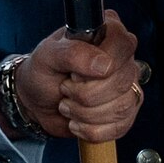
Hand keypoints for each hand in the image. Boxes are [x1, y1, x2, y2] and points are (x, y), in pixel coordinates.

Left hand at [16, 13, 140, 141]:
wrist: (36, 102)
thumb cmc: (42, 72)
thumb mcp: (47, 55)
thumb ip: (72, 53)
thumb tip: (103, 64)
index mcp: (107, 33)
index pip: (123, 44)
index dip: (101, 63)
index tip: (75, 72)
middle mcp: (121, 58)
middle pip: (122, 81)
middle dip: (85, 94)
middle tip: (66, 88)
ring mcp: (127, 86)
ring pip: (121, 107)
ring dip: (85, 113)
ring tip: (68, 105)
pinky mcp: (125, 112)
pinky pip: (119, 127)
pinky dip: (92, 130)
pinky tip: (78, 121)